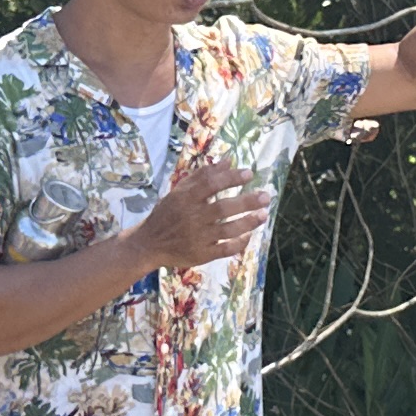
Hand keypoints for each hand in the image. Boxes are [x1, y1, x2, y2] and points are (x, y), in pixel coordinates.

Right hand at [126, 156, 268, 272]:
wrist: (149, 243)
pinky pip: (225, 249)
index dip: (231, 178)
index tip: (248, 174)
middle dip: (247, 201)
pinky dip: (239, 243)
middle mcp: (192, 217)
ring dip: (248, 222)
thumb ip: (203, 176)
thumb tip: (228, 160)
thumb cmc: (167, 213)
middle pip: (223, 208)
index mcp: (185, 199)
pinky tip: (249, 235)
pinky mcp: (201, 254)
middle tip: (266, 196)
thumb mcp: (179, 191)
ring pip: (228, 230)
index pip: (211, 184)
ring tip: (263, 215)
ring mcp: (198, 237)